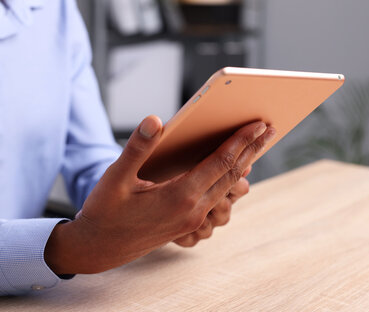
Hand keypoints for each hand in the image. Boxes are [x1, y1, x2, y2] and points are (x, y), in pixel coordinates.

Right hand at [45, 116, 275, 274]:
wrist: (99, 248)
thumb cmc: (105, 211)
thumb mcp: (117, 177)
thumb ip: (138, 147)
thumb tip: (155, 120)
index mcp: (179, 196)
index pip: (220, 163)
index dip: (241, 141)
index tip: (258, 124)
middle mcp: (192, 211)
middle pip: (232, 176)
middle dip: (251, 150)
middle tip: (269, 129)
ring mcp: (192, 222)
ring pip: (227, 191)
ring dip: (242, 168)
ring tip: (253, 149)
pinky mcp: (188, 226)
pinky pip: (217, 201)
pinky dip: (228, 184)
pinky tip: (228, 175)